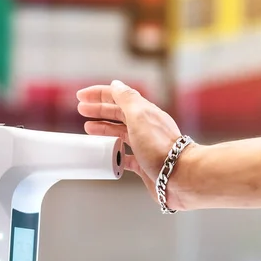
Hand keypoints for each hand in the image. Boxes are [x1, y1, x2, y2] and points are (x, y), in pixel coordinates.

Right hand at [76, 80, 192, 209]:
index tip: (80, 96)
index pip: (119, 97)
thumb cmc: (161, 147)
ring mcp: (145, 146)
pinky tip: (106, 154)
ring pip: (120, 134)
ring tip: (89, 129)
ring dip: (104, 129)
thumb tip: (116, 84)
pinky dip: (114, 153)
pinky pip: (125, 156)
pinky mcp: (144, 164)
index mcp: (144, 112)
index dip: (99, 94)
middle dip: (99, 110)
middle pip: (118, 114)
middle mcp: (145, 128)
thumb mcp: (140, 116)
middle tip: (81, 110)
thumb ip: (127, 99)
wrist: (180, 176)